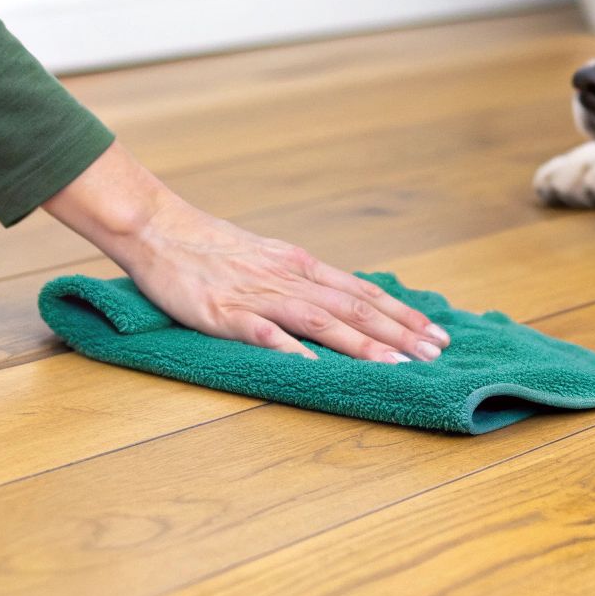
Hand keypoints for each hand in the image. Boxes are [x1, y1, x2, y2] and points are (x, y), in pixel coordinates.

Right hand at [43, 143, 450, 361]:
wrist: (157, 228)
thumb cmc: (209, 247)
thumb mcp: (266, 257)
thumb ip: (301, 280)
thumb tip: (342, 303)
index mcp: (299, 265)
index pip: (361, 291)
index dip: (401, 313)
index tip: (436, 333)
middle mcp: (287, 278)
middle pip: (352, 306)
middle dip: (398, 332)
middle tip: (436, 354)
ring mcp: (257, 296)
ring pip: (319, 320)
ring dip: (361, 343)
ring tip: (395, 365)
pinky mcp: (223, 313)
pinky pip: (263, 333)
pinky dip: (291, 350)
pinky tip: (315, 367)